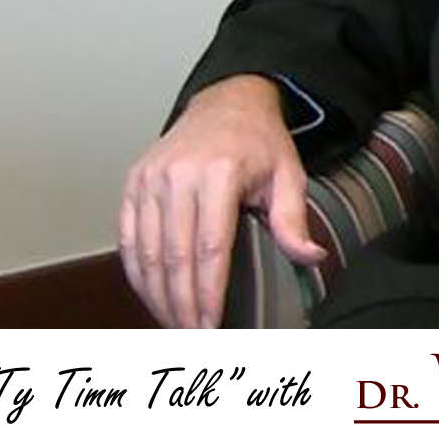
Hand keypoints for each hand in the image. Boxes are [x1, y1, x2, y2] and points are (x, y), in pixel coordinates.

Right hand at [118, 74, 325, 327]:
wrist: (227, 103)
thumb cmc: (261, 143)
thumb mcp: (289, 174)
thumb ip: (294, 219)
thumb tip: (311, 258)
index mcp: (220, 172)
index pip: (210, 246)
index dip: (208, 292)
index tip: (211, 326)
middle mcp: (178, 175)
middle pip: (174, 255)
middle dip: (182, 302)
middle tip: (191, 336)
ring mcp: (150, 178)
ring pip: (145, 251)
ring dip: (157, 294)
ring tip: (173, 324)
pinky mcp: (133, 182)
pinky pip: (126, 237)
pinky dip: (136, 272)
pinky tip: (151, 296)